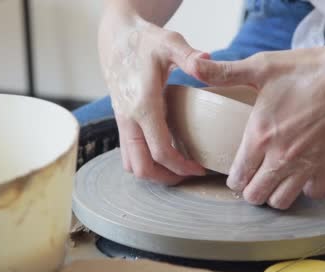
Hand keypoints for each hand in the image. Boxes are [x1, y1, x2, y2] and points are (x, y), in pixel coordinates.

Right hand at [99, 17, 205, 184]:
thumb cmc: (145, 41)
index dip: (181, 167)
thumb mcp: (169, 42)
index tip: (200, 168)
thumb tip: (208, 60)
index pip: (160, 152)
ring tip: (179, 168)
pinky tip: (167, 153)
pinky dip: (146, 162)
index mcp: (143, 107)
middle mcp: (128, 120)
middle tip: (191, 174)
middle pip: (143, 168)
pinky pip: (130, 154)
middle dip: (168, 178)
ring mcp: (122, 124)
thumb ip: (188, 54)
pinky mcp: (122, 124)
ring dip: (155, 173)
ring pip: (133, 165)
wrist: (116, 39)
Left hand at [194, 44, 324, 208]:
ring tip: (275, 180)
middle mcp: (281, 158)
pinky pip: (314, 194)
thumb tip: (193, 65)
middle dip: (250, 191)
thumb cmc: (305, 70)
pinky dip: (308, 189)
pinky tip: (305, 175)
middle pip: (256, 197)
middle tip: (254, 179)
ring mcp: (307, 167)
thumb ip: (225, 72)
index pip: (237, 178)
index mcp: (259, 137)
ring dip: (275, 194)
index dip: (233, 180)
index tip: (237, 173)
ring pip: (283, 201)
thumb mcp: (260, 66)